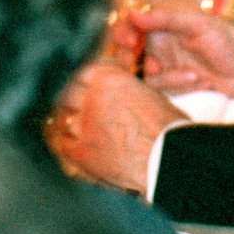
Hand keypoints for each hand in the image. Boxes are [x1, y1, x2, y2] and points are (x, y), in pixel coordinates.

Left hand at [45, 62, 184, 194]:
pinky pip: (64, 144)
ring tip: (79, 129)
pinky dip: (69, 145)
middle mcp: (93, 98)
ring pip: (64, 119)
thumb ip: (123, 90)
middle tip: (77, 108)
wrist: (170, 159)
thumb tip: (111, 92)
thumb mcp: (148, 95)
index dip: (83, 83)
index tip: (82, 88)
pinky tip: (77, 147)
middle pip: (68, 94)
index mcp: (110, 79)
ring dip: (71, 123)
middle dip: (73, 101)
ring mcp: (84, 125)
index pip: (82, 74)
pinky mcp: (81, 151)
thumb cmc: (169, 128)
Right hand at [108, 5, 233, 98]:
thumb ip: (166, 19)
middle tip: (154, 66)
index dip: (123, 33)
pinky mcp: (169, 88)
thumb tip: (134, 13)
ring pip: (139, 74)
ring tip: (193, 75)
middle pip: (125, 53)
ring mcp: (162, 68)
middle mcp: (157, 46)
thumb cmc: (229, 42)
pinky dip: (176, 84)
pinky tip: (198, 80)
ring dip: (165, 76)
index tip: (131, 41)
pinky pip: (157, 89)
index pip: (130, 26)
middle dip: (133, 60)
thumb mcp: (199, 25)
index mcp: (162, 26)